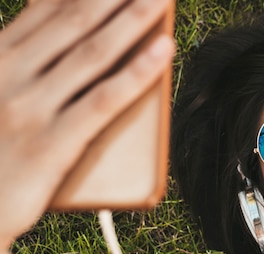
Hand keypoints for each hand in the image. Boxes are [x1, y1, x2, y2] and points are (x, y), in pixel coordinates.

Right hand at [0, 0, 173, 248]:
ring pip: (93, 53)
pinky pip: (103, 101)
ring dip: (133, 18)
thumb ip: (14, 69)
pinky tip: (162, 51)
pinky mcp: (52, 145)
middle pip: (74, 20)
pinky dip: (136, 73)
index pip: (46, 9)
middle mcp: (9, 74)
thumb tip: (60, 53)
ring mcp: (31, 108)